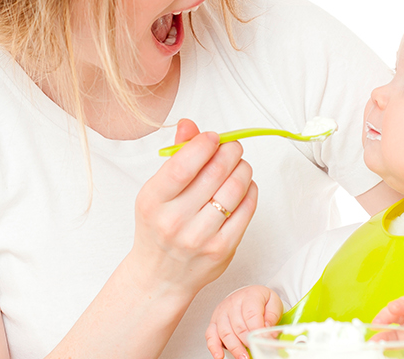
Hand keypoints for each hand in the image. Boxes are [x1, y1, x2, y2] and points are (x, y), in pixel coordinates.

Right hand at [129, 119, 260, 294]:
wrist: (160, 277)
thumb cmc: (158, 227)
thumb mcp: (156, 192)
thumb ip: (175, 157)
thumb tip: (190, 124)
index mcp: (153, 201)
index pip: (183, 165)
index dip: (204, 144)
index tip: (213, 137)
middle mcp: (174, 221)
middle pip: (214, 173)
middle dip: (230, 152)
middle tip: (233, 147)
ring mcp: (200, 238)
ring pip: (234, 190)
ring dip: (243, 169)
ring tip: (240, 165)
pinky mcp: (222, 250)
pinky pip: (246, 211)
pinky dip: (250, 191)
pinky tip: (245, 186)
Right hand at [205, 285, 282, 358]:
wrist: (247, 295)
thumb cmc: (260, 300)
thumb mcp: (273, 303)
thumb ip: (272, 317)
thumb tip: (268, 333)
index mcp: (249, 296)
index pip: (251, 315)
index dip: (257, 330)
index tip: (263, 341)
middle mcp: (233, 303)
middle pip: (238, 326)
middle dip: (247, 342)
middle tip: (255, 351)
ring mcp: (221, 313)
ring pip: (225, 333)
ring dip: (234, 348)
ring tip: (243, 357)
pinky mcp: (214, 322)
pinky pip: (210, 335)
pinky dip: (214, 347)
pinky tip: (219, 356)